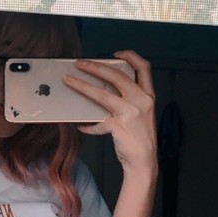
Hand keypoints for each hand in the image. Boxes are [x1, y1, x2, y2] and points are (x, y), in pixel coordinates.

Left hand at [64, 50, 156, 176]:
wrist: (144, 161)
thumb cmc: (141, 138)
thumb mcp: (142, 114)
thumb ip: (128, 100)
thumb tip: (103, 88)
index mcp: (148, 95)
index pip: (143, 67)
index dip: (130, 56)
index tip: (115, 54)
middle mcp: (141, 101)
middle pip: (116, 75)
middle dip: (96, 67)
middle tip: (80, 63)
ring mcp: (130, 113)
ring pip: (102, 94)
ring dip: (82, 86)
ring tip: (69, 81)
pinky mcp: (119, 126)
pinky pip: (97, 122)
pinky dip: (88, 125)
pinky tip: (80, 126)